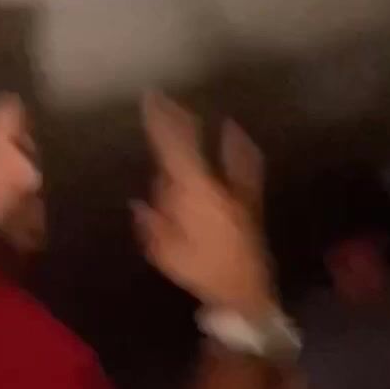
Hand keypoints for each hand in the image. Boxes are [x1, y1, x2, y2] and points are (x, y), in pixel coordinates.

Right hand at [133, 91, 274, 315]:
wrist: (247, 290)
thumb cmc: (203, 271)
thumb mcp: (166, 252)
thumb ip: (153, 223)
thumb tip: (141, 203)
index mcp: (193, 192)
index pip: (173, 147)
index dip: (161, 120)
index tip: (150, 99)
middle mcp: (215, 182)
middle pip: (191, 144)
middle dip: (175, 120)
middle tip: (162, 100)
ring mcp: (235, 188)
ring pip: (214, 150)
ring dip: (200, 131)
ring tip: (186, 114)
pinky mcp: (249, 198)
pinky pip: (244, 163)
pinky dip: (237, 145)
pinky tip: (233, 129)